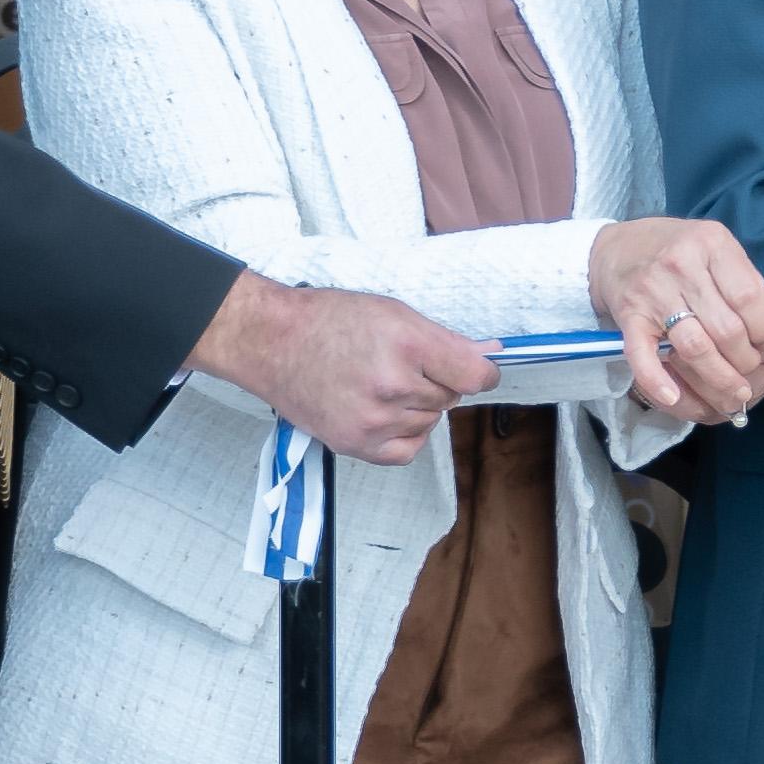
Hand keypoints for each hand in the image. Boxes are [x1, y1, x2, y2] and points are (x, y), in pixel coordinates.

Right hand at [192, 271, 500, 464]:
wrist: (270, 342)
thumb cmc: (328, 320)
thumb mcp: (394, 313)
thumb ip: (447, 340)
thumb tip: (492, 354)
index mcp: (408, 345)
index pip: (477, 376)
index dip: (480, 371)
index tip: (471, 369)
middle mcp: (393, 385)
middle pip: (450, 398)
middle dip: (436, 382)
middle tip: (399, 364)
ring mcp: (374, 419)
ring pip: (429, 421)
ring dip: (416, 406)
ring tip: (379, 382)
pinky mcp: (355, 444)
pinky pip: (407, 449)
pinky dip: (405, 433)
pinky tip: (385, 412)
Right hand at [590, 217, 763, 421]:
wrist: (619, 247)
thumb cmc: (679, 250)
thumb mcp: (717, 249)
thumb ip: (745, 283)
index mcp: (711, 244)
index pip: (748, 298)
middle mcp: (681, 266)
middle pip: (726, 329)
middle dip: (746, 359)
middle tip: (751, 369)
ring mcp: (652, 293)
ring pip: (695, 347)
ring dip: (719, 378)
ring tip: (734, 392)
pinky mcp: (629, 317)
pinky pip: (643, 356)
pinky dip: (658, 381)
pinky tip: (674, 398)